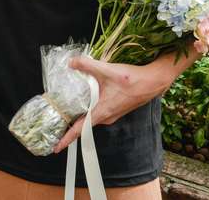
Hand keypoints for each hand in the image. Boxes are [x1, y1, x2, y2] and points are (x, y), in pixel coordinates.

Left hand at [53, 50, 197, 152]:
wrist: (153, 81)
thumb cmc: (133, 79)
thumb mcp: (106, 70)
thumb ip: (87, 65)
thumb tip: (71, 62)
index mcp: (103, 111)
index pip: (81, 129)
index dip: (67, 138)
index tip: (56, 147)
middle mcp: (107, 116)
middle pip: (84, 126)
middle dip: (69, 129)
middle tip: (55, 129)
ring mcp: (113, 114)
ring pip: (92, 119)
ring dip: (79, 119)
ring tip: (66, 116)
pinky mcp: (116, 109)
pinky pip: (98, 113)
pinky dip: (88, 111)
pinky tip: (83, 102)